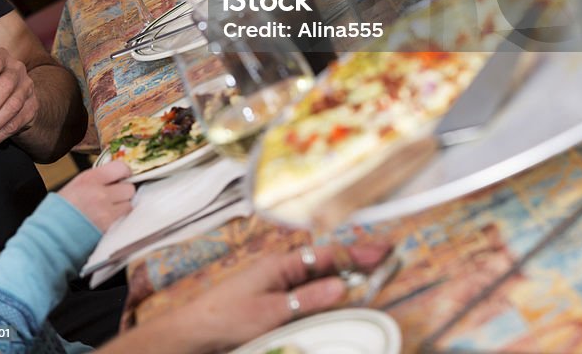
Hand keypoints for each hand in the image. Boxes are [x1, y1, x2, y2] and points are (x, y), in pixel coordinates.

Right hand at [59, 162, 134, 232]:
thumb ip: (96, 179)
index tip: (123, 176)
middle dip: (123, 192)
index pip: (121, 167)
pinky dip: (118, 220)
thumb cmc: (58, 211)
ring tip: (108, 211)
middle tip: (115, 196)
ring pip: (128, 205)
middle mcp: (100, 193)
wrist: (49, 235)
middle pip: (129, 188)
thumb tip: (115, 176)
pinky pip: (123, 220)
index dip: (124, 172)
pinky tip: (107, 221)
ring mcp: (105, 212)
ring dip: (122, 207)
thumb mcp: (75, 185)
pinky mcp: (108, 228)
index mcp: (90, 179)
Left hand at [164, 242, 391, 353]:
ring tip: (371, 275)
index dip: (357, 253)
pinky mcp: (273, 299)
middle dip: (356, 259)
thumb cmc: (226, 317)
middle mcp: (282, 268)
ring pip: (319, 276)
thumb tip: (342, 285)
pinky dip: (326, 291)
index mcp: (281, 263)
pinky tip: (338, 295)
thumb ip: (307, 299)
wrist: (194, 332)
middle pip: (327, 261)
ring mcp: (278, 283)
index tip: (384, 250)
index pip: (327, 254)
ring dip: (343, 275)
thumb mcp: (271, 312)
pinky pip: (307, 291)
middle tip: (387, 258)